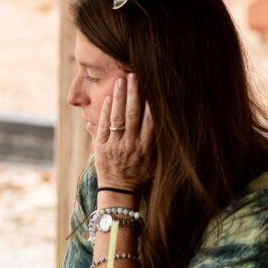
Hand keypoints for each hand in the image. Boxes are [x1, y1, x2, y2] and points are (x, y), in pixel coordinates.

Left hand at [94, 73, 153, 191]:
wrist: (119, 192)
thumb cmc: (140, 176)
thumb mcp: (154, 162)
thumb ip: (157, 143)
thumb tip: (166, 123)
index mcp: (146, 148)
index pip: (150, 122)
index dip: (151, 104)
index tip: (153, 87)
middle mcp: (132, 146)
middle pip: (133, 115)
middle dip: (134, 94)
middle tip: (134, 75)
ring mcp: (115, 146)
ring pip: (117, 118)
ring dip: (119, 97)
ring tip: (121, 80)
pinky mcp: (101, 148)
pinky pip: (104, 127)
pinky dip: (105, 112)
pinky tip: (109, 98)